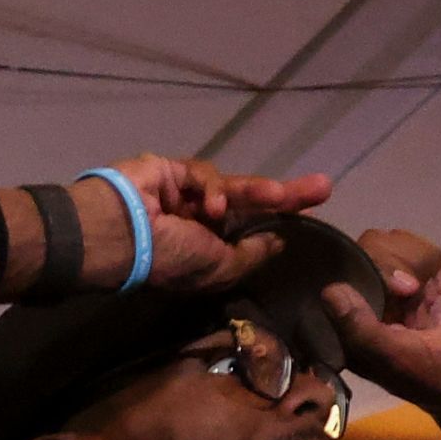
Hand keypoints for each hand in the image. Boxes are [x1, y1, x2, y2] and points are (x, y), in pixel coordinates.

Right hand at [72, 156, 333, 296]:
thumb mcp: (218, 269)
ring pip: (234, 186)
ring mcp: (185, 195)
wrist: (117, 235)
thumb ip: (250, 255)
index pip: (250, 232)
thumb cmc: (167, 260)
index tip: (307, 216)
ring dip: (258, 192)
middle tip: (323, 187)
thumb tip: (279, 241)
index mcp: (205, 249)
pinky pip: (203, 173)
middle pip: (251, 203)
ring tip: (280, 194)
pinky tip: (212, 205)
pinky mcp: (173, 170)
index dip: (278, 222)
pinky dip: (212, 188)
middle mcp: (198, 222)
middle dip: (286, 196)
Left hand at [323, 232, 440, 425]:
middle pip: (368, 250)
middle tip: (416, 291)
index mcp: (345, 326)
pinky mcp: (414, 284)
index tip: (399, 289)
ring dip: (418, 265)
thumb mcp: (394, 356)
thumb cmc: (433, 374)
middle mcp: (362, 305)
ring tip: (431, 295)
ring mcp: (387, 292)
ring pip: (393, 246)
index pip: (341, 275)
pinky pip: (415, 251)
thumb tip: (329, 291)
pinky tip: (440, 289)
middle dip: (399, 265)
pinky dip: (433, 266)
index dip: (370, 268)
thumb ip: (360, 327)